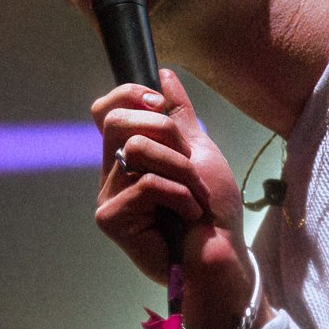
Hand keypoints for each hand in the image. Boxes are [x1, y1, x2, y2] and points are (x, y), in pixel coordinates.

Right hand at [91, 68, 256, 328]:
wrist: (223, 256)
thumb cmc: (214, 212)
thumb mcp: (200, 152)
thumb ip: (179, 115)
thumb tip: (164, 73)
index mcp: (129, 154)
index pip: (105, 110)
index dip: (127, 95)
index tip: (159, 102)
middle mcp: (112, 173)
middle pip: (114, 122)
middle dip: (164, 134)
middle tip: (189, 166)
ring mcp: (109, 197)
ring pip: (137, 151)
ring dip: (180, 170)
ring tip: (193, 198)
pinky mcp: (111, 219)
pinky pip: (146, 184)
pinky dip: (179, 196)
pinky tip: (188, 218)